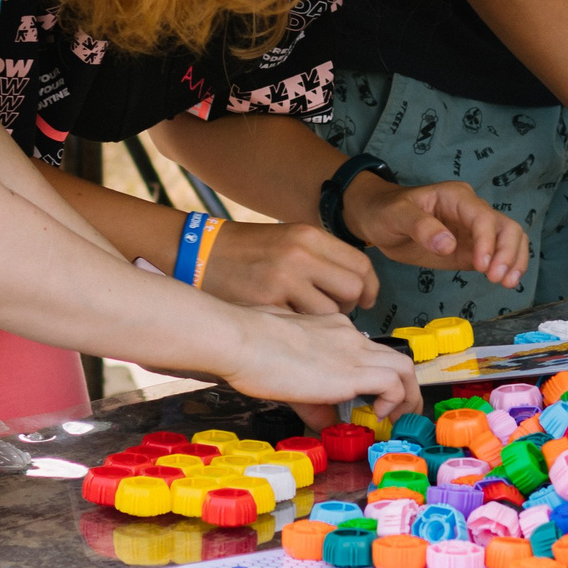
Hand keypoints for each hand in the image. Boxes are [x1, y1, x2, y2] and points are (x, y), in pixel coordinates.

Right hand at [201, 221, 374, 313]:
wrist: (197, 253)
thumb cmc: (245, 251)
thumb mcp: (287, 240)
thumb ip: (321, 258)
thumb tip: (356, 284)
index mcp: (309, 236)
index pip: (361, 264)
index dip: (369, 288)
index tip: (366, 300)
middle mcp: (301, 254)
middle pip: (353, 289)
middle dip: (350, 306)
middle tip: (333, 312)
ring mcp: (283, 280)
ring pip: (332, 313)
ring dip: (327, 323)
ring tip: (309, 321)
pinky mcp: (267, 304)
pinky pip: (304, 327)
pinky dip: (303, 332)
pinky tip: (289, 327)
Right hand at [221, 308, 421, 422]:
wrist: (242, 340)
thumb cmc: (249, 347)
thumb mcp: (285, 368)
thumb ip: (310, 394)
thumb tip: (324, 422)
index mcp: (332, 330)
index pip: (369, 351)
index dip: (378, 377)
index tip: (375, 400)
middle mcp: (349, 336)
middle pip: (395, 357)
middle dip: (405, 388)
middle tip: (399, 414)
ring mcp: (353, 351)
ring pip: (403, 367)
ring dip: (408, 396)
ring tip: (397, 419)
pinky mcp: (352, 371)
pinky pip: (394, 383)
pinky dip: (395, 400)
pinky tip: (376, 414)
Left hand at [347, 174, 531, 289]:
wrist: (377, 218)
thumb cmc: (385, 211)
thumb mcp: (397, 215)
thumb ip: (421, 227)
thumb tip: (449, 245)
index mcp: (456, 197)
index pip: (483, 217)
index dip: (487, 241)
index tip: (482, 266)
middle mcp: (471, 211)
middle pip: (506, 226)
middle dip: (507, 252)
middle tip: (497, 278)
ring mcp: (473, 230)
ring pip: (510, 238)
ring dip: (514, 260)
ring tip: (506, 283)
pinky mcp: (470, 248)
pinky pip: (498, 254)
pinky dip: (507, 265)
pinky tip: (505, 281)